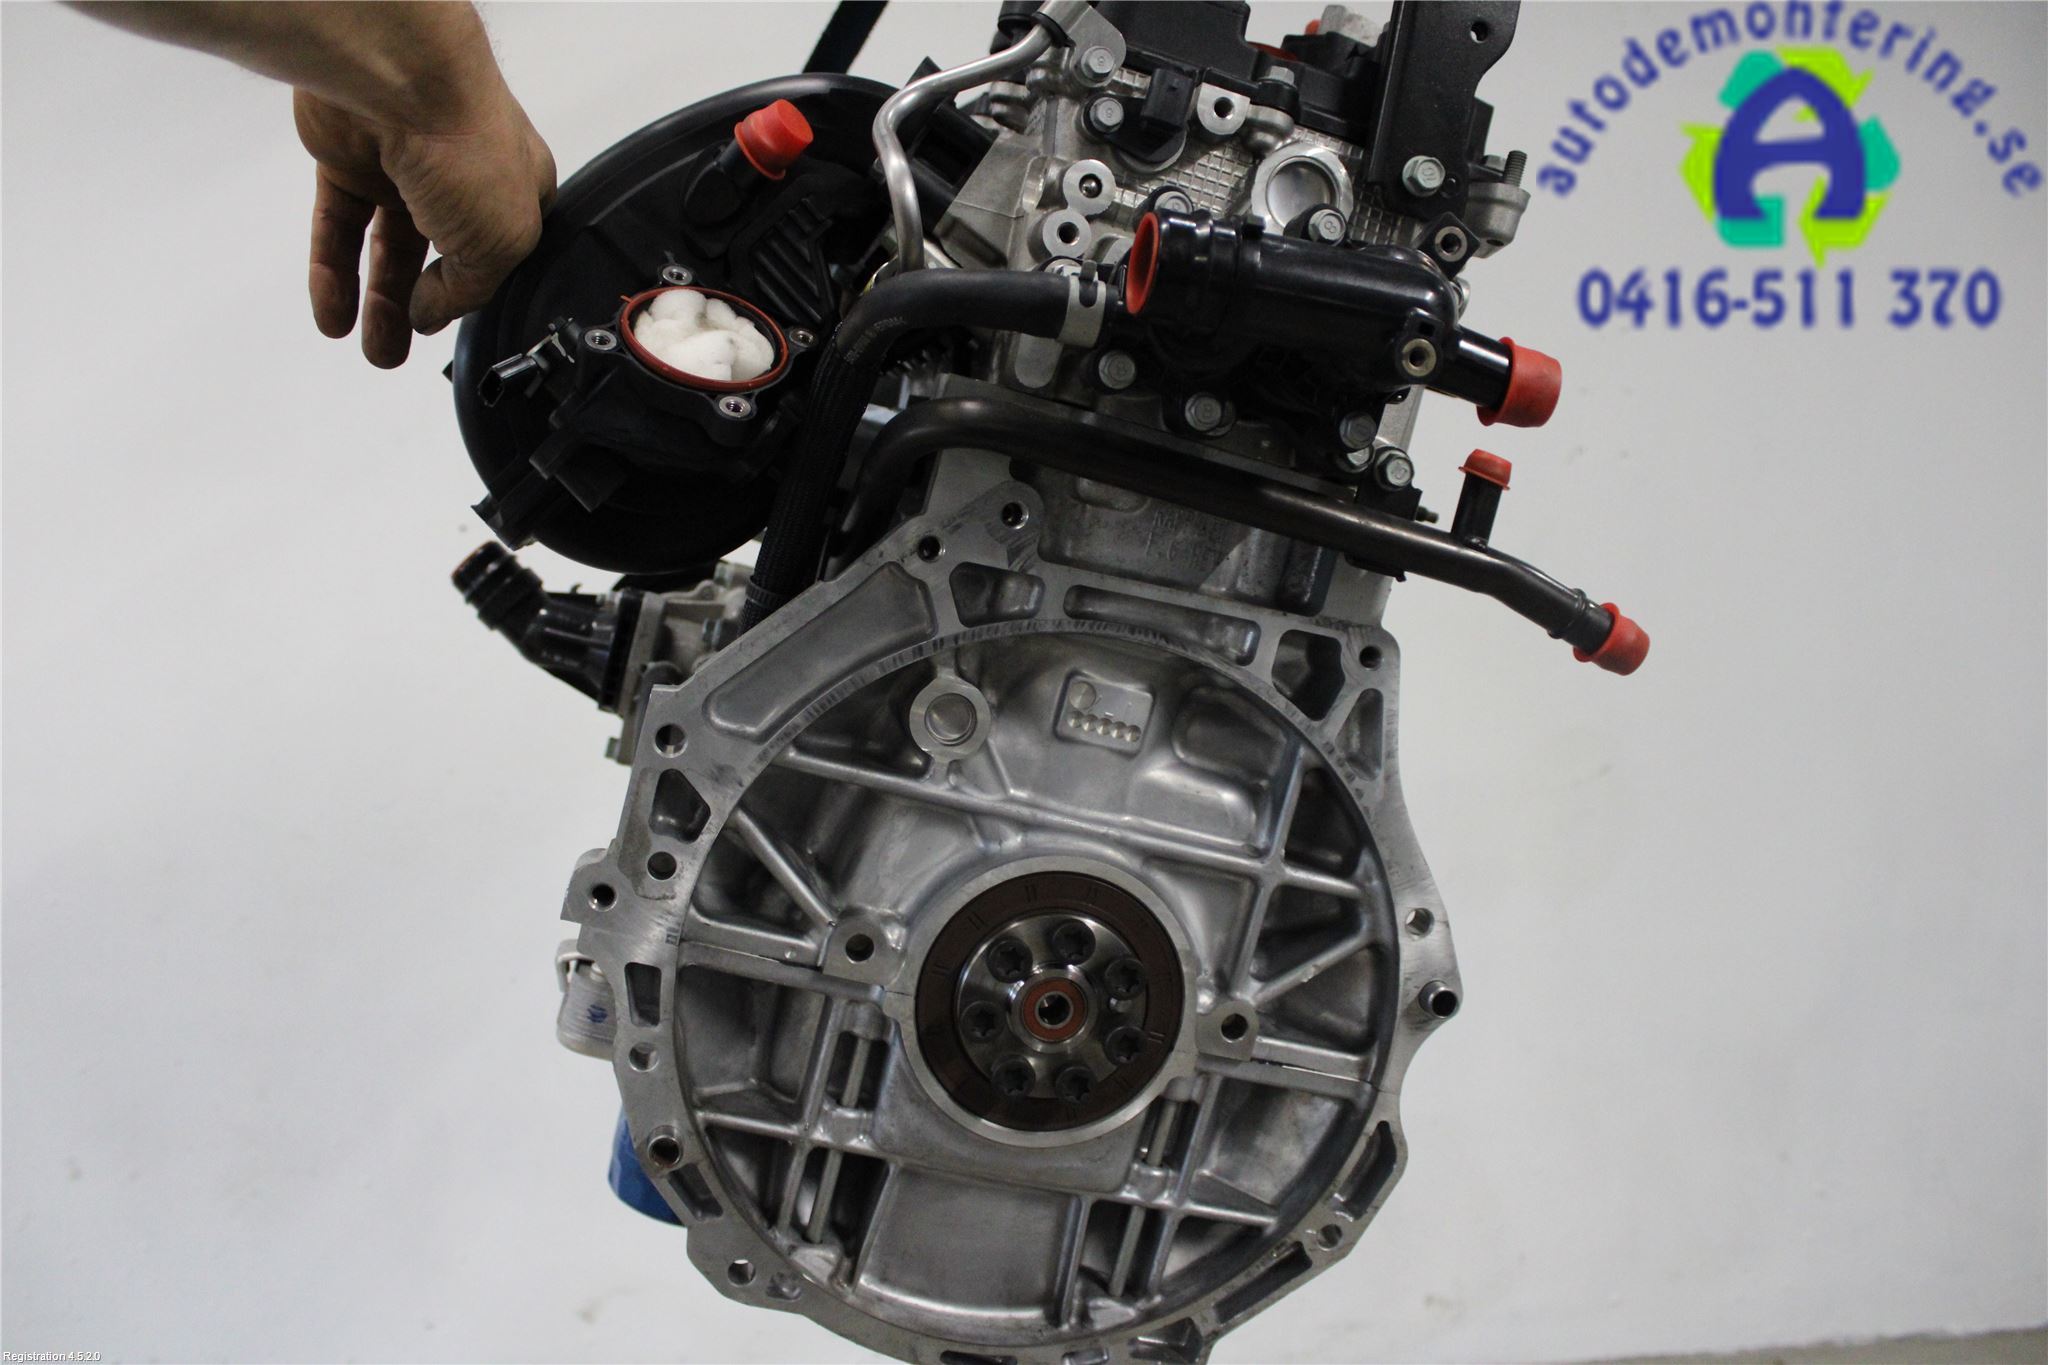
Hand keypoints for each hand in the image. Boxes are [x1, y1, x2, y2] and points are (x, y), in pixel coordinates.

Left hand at [295, 84, 555, 366]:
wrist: (398, 81)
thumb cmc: (468, 146)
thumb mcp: (502, 244)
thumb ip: (468, 290)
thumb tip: (429, 312)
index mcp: (518, 188)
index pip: (501, 254)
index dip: (478, 292)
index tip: (457, 328)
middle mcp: (463, 176)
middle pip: (439, 257)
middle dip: (421, 310)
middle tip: (403, 352)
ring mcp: (404, 168)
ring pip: (386, 247)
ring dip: (377, 301)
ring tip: (372, 348)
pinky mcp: (349, 160)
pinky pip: (339, 227)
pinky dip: (333, 272)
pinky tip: (334, 315)